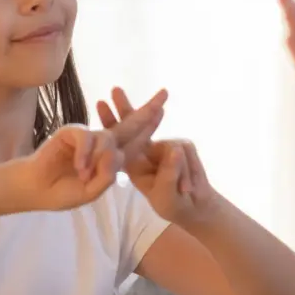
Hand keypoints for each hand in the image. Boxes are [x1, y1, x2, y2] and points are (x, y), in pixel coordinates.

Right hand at [12, 89, 167, 210]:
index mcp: (112, 157)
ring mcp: (88, 136)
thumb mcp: (92, 190)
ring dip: (100, 158)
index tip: (163, 110)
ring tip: (84, 175)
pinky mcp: (72, 132)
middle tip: (165, 94)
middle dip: (148, 110)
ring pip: (108, 138)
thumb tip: (115, 154)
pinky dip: (85, 154)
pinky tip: (79, 167)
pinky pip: (87, 137)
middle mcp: (103, 143)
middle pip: (130, 124)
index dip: (149, 127)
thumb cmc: (64, 191)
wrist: (36, 190)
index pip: (136, 141)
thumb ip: (107, 176)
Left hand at [97, 88, 217, 224]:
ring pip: (171, 147)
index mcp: (135, 160)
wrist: (194, 205)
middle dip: (126, 107)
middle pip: (136, 124)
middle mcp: (149, 148)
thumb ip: (168, 173)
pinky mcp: (184, 145)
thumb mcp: (165, 194)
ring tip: (181, 185)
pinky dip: (188, 173)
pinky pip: (185, 152)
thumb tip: (175, 150)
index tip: (100, 103)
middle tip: (114, 89)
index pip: (121, 138)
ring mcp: (167, 145)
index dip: (111, 120)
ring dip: (178, 173)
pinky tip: (188, 188)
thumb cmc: (172, 203)